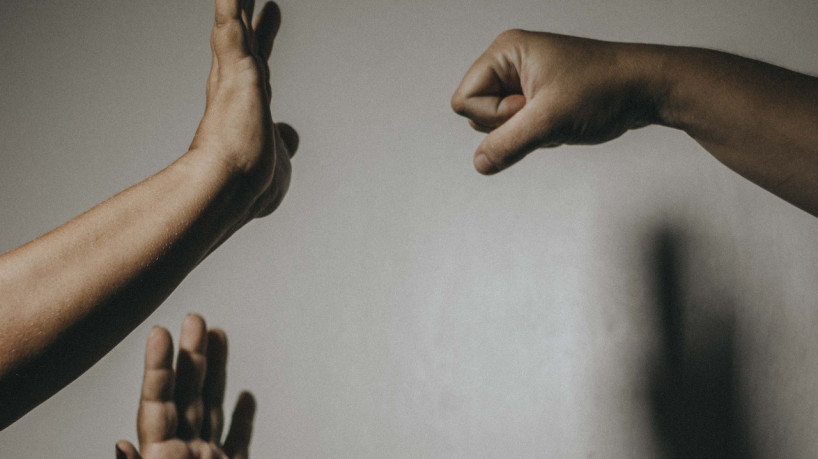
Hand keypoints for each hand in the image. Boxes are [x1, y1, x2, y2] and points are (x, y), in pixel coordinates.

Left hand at [115, 315, 254, 458]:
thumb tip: (121, 446)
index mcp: (162, 457)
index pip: (157, 403)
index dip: (158, 366)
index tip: (160, 333)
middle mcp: (183, 454)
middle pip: (187, 395)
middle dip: (192, 353)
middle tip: (194, 319)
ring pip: (212, 409)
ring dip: (215, 371)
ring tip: (217, 336)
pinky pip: (238, 441)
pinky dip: (242, 418)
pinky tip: (244, 397)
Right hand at [189, 0, 298, 217]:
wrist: (230, 187)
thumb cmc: (252, 186)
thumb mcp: (279, 160)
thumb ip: (283, 143)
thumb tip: (288, 136)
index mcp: (247, 108)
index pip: (258, 67)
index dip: (264, 42)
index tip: (271, 16)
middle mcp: (236, 87)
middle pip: (247, 40)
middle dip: (252, 16)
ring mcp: (234, 75)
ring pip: (236, 25)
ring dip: (238, 3)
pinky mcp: (236, 66)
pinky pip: (231, 23)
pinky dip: (231, 4)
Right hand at [451, 30, 662, 174]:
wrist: (646, 89)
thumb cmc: (604, 90)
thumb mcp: (548, 122)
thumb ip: (507, 145)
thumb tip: (480, 163)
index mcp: (506, 52)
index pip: (464, 100)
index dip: (494, 115)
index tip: (529, 107)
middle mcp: (510, 62)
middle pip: (477, 113)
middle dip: (510, 125)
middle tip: (546, 111)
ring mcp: (523, 80)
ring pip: (498, 124)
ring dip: (525, 132)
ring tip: (555, 117)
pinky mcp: (537, 96)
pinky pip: (518, 127)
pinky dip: (538, 133)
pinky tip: (562, 122)